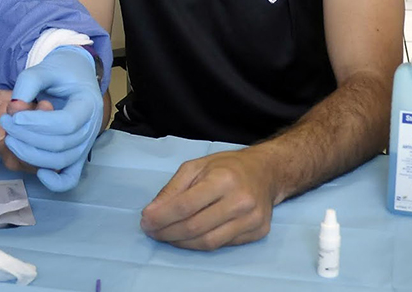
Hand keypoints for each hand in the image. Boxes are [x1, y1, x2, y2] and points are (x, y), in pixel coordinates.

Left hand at [0, 47, 103, 191]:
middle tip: (5, 121)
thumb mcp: (45, 68)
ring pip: (60, 161)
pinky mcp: (76, 156)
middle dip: (27, 136)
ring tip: (10, 138)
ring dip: (31, 154)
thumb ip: (28, 83)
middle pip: (60, 144)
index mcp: (87, 104)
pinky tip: (39, 174)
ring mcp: (84, 145)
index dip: (38, 123)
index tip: (14, 114)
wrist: (75, 76)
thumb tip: (13, 107)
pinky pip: (70, 178)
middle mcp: (90, 129)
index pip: (66, 123)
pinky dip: (56, 182)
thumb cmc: (61, 72)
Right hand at [0, 73, 51, 172]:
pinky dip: (55, 139)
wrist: (48, 113)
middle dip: (15, 128)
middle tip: (17, 105)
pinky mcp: (50, 166)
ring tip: (44, 104)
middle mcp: (8, 156)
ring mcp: (29, 163)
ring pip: (31, 153)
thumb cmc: (18, 109)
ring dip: (37, 129)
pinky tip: (58, 124)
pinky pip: (51, 160)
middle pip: (8, 150)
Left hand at [140, 148, 278, 249]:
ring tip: (166, 236)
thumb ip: (173, 189)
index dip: (161, 217)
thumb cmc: (228, 167)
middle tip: (151, 231)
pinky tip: (188, 237)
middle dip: (167, 232)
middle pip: (194, 227)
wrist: (266, 172)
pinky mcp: (257, 233)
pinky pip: (221, 245)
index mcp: (223, 179)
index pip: (185, 206)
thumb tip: (152, 212)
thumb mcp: (196, 166)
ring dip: (181, 243)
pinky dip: (200, 243)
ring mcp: (251, 220)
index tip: (145, 221)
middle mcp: (240, 201)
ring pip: (208, 242)